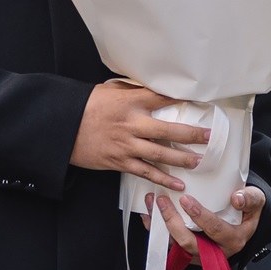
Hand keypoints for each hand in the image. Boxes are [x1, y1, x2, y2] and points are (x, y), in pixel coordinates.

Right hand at [71, 81, 208, 190]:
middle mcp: (131, 123)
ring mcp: (126, 145)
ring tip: (197, 161)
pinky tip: (176, 183)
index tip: (199, 101)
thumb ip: (131, 89)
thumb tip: (150, 86)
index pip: (162, 98)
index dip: (182, 99)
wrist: (62, 127)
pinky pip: (144, 172)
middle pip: (168, 130)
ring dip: (181, 158)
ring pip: (160, 154)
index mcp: (130, 102)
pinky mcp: (119, 161)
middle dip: (191, 134)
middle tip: (208, 137)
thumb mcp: (108, 89)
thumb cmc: (85, 106)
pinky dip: (161, 178)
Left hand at [155, 187, 267, 263]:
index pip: (215, 230)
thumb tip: (237, 198)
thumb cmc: (247, 210)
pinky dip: (156, 229)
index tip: (186, 199)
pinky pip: (168, 243)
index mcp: (234, 239)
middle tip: (162, 200)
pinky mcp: (187, 252)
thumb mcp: (256, 201)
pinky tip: (149, 213)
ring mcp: (199, 254)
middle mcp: (216, 251)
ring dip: (160, 225)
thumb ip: (250, 198)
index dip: (199, 216)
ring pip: (175, 245)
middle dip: (172, 222)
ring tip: (152, 203)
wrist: (242, 222)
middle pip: (189, 242)